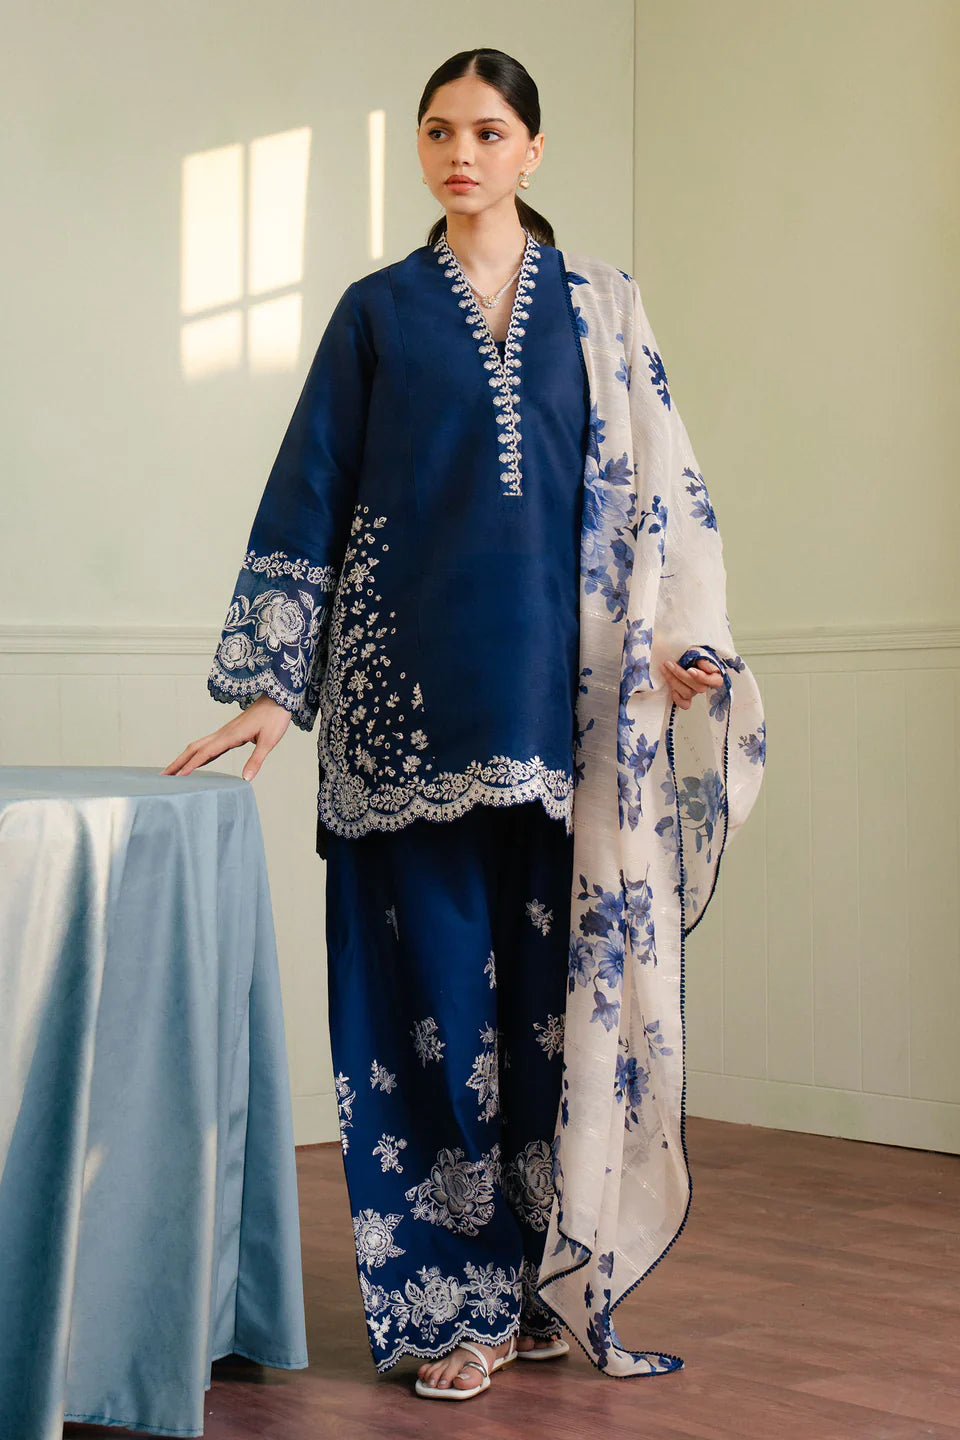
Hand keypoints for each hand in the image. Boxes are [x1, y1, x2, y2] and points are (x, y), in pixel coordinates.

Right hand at [160, 694, 292, 780]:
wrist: (277, 700)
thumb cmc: (274, 719)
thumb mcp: (269, 741)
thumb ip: (256, 760)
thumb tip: (246, 779)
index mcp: (230, 736)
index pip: (205, 753)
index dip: (191, 766)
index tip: (178, 778)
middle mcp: (223, 733)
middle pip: (194, 749)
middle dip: (178, 762)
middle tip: (162, 776)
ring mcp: (224, 733)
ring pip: (199, 746)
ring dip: (184, 758)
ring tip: (173, 771)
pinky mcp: (229, 733)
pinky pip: (208, 745)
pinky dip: (197, 754)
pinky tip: (196, 762)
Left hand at [660, 657, 723, 709]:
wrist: (678, 655)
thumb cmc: (689, 652)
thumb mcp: (698, 651)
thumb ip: (703, 658)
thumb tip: (703, 665)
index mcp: (713, 674)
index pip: (716, 682)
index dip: (703, 678)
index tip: (690, 670)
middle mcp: (705, 685)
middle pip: (699, 687)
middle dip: (681, 675)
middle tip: (670, 664)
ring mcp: (694, 692)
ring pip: (688, 693)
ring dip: (674, 681)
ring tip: (664, 668)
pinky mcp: (685, 697)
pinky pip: (684, 704)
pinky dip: (677, 699)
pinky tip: (671, 690)